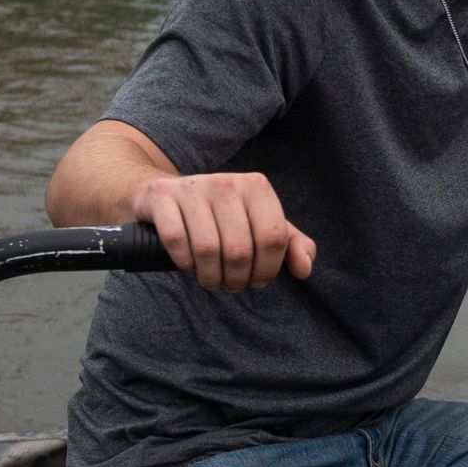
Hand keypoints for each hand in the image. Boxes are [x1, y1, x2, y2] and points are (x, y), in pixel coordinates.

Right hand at [134, 170, 315, 292]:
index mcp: (256, 187)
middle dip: (237, 279)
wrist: (167, 195)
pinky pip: (177, 241)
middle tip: (232, 283)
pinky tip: (189, 264)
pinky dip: (184, 262)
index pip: (273, 238)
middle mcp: (226, 182)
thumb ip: (291, 244)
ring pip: (208, 249)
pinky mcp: (163, 197)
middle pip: (240, 250)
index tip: (258, 280)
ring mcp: (193, 188)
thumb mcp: (260, 224)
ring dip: (210, 276)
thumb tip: (304, 269)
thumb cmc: (222, 216)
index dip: (268, 269)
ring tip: (212, 279)